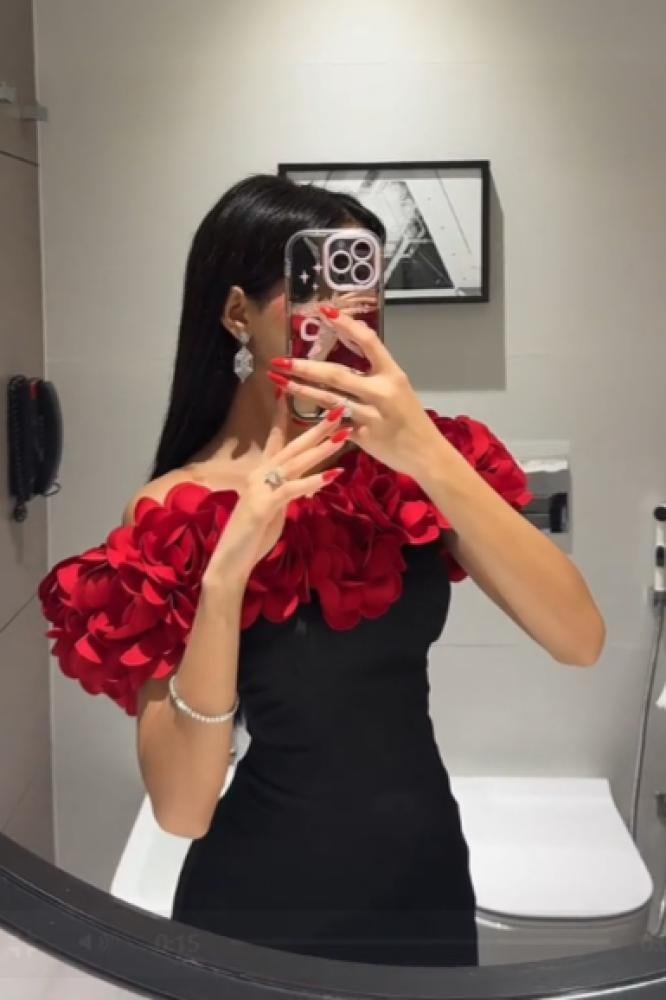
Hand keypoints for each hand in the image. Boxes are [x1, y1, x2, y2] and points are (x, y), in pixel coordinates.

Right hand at [204, 393, 349, 583]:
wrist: (231, 559)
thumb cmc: (253, 535)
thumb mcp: (275, 508)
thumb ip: (289, 492)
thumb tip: (307, 484)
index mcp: (262, 472)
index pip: (277, 438)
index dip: (285, 415)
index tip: (295, 392)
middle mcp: (261, 474)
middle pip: (294, 445)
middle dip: (318, 426)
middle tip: (340, 408)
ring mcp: (261, 488)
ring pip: (296, 463)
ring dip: (321, 449)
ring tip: (343, 435)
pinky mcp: (264, 505)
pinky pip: (292, 490)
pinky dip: (313, 482)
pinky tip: (333, 475)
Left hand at [268, 305, 443, 479]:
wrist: (426, 454)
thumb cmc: (410, 419)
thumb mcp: (398, 389)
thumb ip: (375, 372)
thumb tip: (349, 350)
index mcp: (393, 374)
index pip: (368, 341)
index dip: (346, 325)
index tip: (325, 312)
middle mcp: (382, 392)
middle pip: (337, 373)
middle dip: (304, 366)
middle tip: (280, 359)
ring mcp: (371, 416)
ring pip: (328, 399)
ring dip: (300, 389)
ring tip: (277, 379)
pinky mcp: (363, 437)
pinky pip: (333, 424)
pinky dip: (314, 417)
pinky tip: (293, 410)